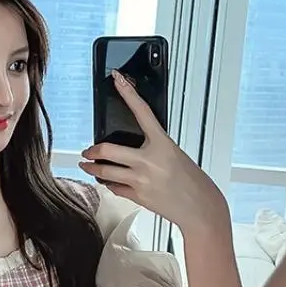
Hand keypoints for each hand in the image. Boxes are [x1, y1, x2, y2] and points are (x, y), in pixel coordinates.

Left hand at [79, 70, 228, 230]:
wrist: (198, 207)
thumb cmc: (190, 181)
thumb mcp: (174, 155)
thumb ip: (153, 148)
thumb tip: (132, 147)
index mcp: (162, 144)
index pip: (142, 111)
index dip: (128, 92)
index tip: (117, 79)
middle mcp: (148, 160)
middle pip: (107, 150)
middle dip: (92, 150)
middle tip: (87, 150)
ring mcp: (140, 179)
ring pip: (104, 171)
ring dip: (91, 168)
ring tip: (87, 165)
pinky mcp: (136, 196)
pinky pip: (114, 187)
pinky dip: (109, 184)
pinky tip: (107, 182)